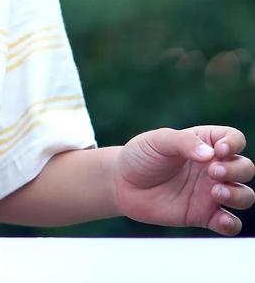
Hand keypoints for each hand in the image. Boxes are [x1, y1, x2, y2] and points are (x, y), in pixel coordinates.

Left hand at [114, 126, 252, 235]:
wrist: (121, 183)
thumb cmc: (140, 156)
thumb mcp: (156, 141)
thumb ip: (182, 142)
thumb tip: (211, 154)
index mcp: (205, 144)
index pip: (234, 139)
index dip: (233, 143)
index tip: (218, 150)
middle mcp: (214, 167)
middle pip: (245, 167)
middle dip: (236, 170)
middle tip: (213, 172)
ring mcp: (211, 192)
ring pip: (244, 196)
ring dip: (238, 195)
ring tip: (216, 193)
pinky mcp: (204, 215)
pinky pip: (229, 224)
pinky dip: (231, 224)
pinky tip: (221, 220)